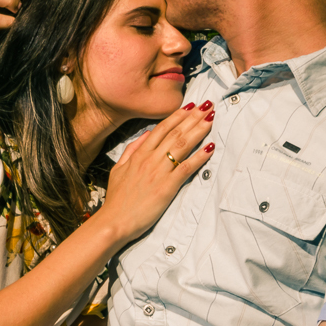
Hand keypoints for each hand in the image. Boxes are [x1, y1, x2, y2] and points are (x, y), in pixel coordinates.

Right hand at [101, 103, 215, 241]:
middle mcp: (150, 159)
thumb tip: (146, 134)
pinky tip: (210, 148)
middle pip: (175, 133)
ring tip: (211, 118)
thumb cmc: (117, 198)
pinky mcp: (167, 187)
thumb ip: (132, 150)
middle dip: (193, 117)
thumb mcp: (118, 169)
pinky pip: (186, 168)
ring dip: (198, 130)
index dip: (177, 115)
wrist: (115, 220)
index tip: (190, 106)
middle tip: (208, 105)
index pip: (161, 128)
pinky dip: (199, 157)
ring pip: (182, 145)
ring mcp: (159, 172)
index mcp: (139, 154)